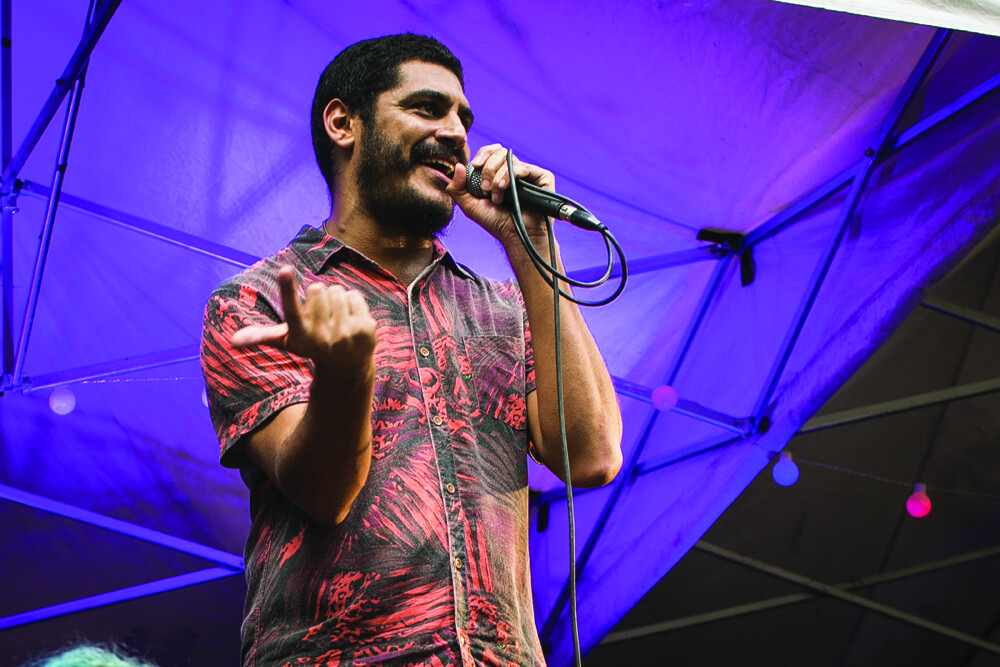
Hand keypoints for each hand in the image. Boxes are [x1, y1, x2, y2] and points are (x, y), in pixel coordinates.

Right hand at [231, 266, 375, 374]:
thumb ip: (261, 336)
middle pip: (317, 289)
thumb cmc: (311, 346)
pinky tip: (350, 318)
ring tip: (335, 317)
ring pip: (336, 290)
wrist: (347, 366)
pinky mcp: (365, 329)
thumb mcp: (287, 341)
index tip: (284, 269)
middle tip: (321, 314)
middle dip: (318, 295)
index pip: (290, 309)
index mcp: (300, 335)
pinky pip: (354, 295)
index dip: (286, 288)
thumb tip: (233, 341)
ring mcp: (346, 334)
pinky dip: (351, 302)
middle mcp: (322, 336)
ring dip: (335, 298)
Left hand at [447, 144, 554, 245]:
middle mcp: (514, 170)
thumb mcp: (470, 206)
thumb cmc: (496, 222)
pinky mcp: (542, 177)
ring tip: (496, 197)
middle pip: (499, 151)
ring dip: (497, 178)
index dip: (483, 155)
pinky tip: (505, 191)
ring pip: (509, 159)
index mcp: (498, 173)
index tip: (476, 166)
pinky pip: (523, 167)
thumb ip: (457, 188)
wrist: (515, 236)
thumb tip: (458, 166)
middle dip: (488, 169)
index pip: (491, 152)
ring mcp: (528, 173)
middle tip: (484, 189)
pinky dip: (509, 177)